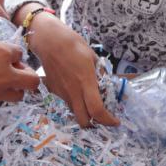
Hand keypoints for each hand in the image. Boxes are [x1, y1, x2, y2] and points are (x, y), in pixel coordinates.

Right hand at [0, 41, 39, 111]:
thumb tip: (2, 61)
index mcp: (0, 53)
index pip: (20, 53)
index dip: (12, 55)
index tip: (4, 56)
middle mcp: (4, 74)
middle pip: (32, 80)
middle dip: (28, 76)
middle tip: (16, 74)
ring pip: (18, 95)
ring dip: (13, 89)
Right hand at [25, 11, 117, 126]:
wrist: (50, 42)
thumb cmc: (74, 46)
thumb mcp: (93, 57)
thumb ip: (100, 73)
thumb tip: (106, 85)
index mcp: (86, 83)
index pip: (97, 110)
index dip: (108, 120)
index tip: (115, 121)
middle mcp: (73, 92)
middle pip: (83, 120)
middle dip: (94, 124)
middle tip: (102, 116)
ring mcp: (62, 93)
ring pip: (74, 112)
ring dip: (84, 113)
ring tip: (90, 103)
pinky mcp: (54, 91)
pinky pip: (66, 102)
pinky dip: (74, 102)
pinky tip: (77, 91)